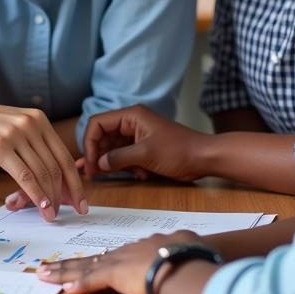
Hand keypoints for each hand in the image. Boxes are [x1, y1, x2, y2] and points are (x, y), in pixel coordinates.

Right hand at [0, 101, 87, 220]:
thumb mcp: (12, 130)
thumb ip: (32, 146)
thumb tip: (52, 176)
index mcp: (38, 119)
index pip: (64, 155)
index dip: (75, 181)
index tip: (81, 201)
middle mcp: (32, 123)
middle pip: (57, 166)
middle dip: (66, 193)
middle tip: (70, 213)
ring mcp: (16, 133)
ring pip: (43, 173)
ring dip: (51, 198)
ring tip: (52, 215)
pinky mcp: (0, 146)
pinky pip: (25, 176)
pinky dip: (36, 194)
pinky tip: (42, 207)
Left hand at [36, 230, 201, 293]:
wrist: (188, 264)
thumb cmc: (195, 258)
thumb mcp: (192, 250)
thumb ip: (186, 252)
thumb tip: (191, 255)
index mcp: (147, 246)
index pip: (118, 255)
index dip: (103, 260)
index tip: (91, 262)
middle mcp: (129, 250)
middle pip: (95, 258)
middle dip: (71, 263)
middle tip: (50, 266)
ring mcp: (121, 261)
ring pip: (86, 266)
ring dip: (64, 272)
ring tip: (44, 274)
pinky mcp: (116, 273)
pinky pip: (92, 279)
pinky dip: (79, 283)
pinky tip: (65, 288)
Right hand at [83, 105, 210, 182]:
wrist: (205, 158)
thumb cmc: (179, 150)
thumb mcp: (146, 154)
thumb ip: (119, 158)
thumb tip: (98, 164)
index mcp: (131, 116)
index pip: (98, 123)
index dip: (89, 142)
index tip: (90, 162)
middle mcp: (130, 124)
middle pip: (102, 137)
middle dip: (96, 155)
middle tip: (91, 173)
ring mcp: (136, 137)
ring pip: (112, 149)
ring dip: (108, 163)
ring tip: (100, 177)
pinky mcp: (142, 150)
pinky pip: (124, 157)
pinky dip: (123, 167)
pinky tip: (135, 175)